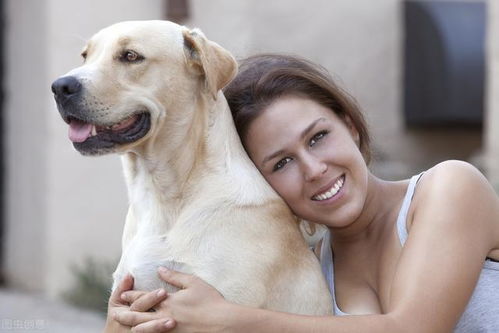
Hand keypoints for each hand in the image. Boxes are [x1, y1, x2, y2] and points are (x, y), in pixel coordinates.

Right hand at [103, 274, 168, 331]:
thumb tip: (130, 274)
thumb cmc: (117, 315)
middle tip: (172, 314)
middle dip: (157, 320)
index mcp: (123, 314)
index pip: (138, 305)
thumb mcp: (116, 302)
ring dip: (160, 328)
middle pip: (145, 322)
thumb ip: (122, 287)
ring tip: (173, 322)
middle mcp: (131, 326)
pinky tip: (174, 331)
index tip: (164, 291)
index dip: (150, 298)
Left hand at [115, 267, 232, 332]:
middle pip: (139, 316)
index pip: (145, 297)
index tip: (122, 295)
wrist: (222, 323)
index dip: (132, 295)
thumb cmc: (210, 301)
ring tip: (125, 327)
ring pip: (144, 329)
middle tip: (115, 314)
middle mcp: (165, 316)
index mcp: (168, 301)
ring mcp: (169, 330)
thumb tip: (160, 269)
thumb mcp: (193, 283)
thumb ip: (174, 276)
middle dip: (126, 314)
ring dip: (133, 327)